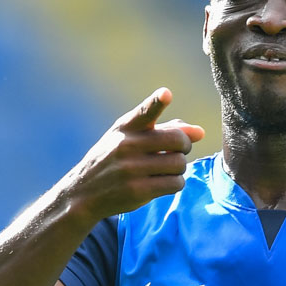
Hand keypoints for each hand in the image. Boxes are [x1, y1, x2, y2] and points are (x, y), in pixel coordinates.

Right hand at [61, 88, 204, 223]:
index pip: (144, 112)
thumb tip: (200, 132)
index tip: (166, 94)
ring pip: (179, 164)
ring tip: (165, 169)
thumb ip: (164, 130)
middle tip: (177, 152)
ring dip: (179, 168)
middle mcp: (127, 145)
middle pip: (177, 141)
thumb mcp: (129, 138)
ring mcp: (132, 169)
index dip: (156, 102)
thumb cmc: (114, 160)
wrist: (85, 192)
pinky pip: (175, 184)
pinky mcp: (138, 191)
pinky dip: (175, 183)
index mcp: (126, 127)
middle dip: (184, 147)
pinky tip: (163, 182)